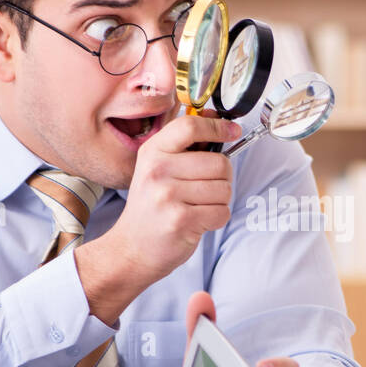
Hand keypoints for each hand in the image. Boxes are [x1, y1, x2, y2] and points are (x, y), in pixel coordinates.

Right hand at [75, 114, 240, 325]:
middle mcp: (158, 170)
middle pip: (219, 163)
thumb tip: (215, 118)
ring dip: (219, 201)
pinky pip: (222, 212)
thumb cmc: (151, 207)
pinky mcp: (181, 220)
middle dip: (222, 177)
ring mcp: (168, 195)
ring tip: (197, 206)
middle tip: (205, 189)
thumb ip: (185, 144)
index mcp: (152, 152)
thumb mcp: (158, 168)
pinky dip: (217, 218)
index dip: (217, 127)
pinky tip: (198, 221)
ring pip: (224, 189)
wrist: (132, 248)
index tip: (233, 131)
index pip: (190, 127)